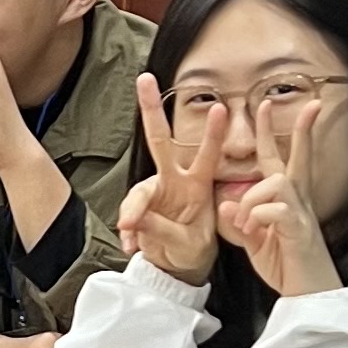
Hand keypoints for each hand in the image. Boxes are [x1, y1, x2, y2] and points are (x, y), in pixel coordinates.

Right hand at [118, 74, 223, 284]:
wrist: (178, 268)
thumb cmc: (193, 249)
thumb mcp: (188, 244)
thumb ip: (163, 229)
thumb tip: (134, 219)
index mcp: (197, 185)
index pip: (206, 155)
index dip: (212, 133)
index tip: (220, 109)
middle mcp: (173, 181)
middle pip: (159, 141)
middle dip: (151, 110)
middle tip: (145, 79)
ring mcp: (154, 194)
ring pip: (137, 189)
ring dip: (132, 209)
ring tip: (129, 229)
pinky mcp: (139, 210)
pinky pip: (128, 216)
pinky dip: (128, 232)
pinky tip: (130, 245)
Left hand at [234, 101, 339, 298]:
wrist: (307, 293)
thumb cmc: (284, 263)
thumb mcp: (253, 240)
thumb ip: (239, 221)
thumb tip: (225, 204)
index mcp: (283, 198)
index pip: (276, 158)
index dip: (271, 132)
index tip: (268, 104)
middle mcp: (296, 200)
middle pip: (295, 156)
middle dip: (294, 128)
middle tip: (282, 103)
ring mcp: (300, 213)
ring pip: (275, 181)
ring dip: (252, 197)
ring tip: (245, 222)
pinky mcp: (298, 230)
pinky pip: (275, 210)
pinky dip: (257, 216)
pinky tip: (251, 230)